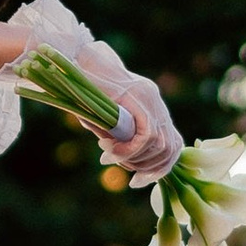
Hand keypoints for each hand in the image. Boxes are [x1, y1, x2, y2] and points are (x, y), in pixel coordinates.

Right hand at [4, 0, 182, 182]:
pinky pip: (147, 134)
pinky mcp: (139, 96)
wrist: (74, 64)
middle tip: (123, 169)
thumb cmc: (83, 94)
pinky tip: (109, 148)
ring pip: (160, 144)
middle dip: (148, 168)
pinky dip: (130, 149)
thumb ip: (121, 138)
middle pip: (171, 148)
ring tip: (111, 156)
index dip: (159, 168)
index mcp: (153, 107)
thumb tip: (127, 162)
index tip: (137, 181)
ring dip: (135, 158)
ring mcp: (151, 97)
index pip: (171, 144)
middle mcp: (157, 102)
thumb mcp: (105, 122)